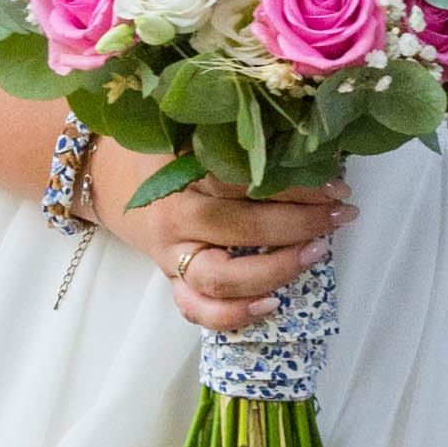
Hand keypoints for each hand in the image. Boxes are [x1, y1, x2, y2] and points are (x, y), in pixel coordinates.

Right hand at [91, 144, 350, 334]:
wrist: (107, 178)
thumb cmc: (162, 151)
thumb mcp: (190, 131)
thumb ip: (234, 137)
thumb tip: (307, 144)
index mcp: (180, 172)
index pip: (242, 180)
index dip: (292, 185)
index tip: (334, 183)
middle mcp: (174, 217)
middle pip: (238, 227)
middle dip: (298, 224)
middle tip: (340, 215)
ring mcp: (170, 254)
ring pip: (220, 277)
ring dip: (274, 270)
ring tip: (316, 253)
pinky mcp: (170, 281)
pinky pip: (197, 309)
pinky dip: (234, 315)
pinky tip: (272, 305)